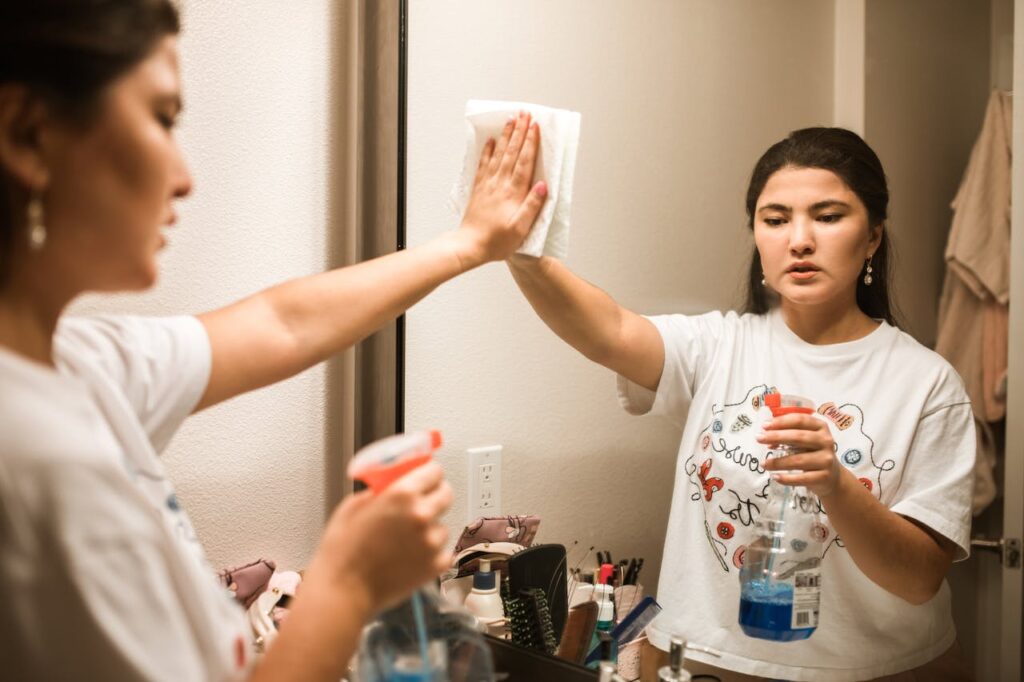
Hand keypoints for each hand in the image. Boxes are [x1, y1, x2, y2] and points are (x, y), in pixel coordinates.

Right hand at [307, 461, 452, 612]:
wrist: (343, 591)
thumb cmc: (342, 552)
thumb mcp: (353, 506)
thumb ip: (379, 491)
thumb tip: (391, 485)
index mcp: (402, 494)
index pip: (434, 471)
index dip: (428, 475)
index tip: (425, 479)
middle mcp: (422, 514)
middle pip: (446, 494)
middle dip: (434, 497)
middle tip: (419, 506)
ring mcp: (431, 541)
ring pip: (442, 526)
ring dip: (430, 529)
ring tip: (404, 541)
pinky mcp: (436, 565)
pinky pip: (442, 551)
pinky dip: (431, 553)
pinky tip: (410, 557)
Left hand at [452, 111, 547, 268]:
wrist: (470, 246)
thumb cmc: (497, 241)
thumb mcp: (521, 228)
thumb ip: (532, 205)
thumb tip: (543, 185)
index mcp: (513, 192)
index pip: (524, 161)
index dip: (530, 142)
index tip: (535, 125)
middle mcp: (500, 183)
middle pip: (512, 152)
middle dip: (519, 131)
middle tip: (524, 113)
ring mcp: (488, 184)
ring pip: (498, 154)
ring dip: (505, 136)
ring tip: (511, 119)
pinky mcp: (479, 188)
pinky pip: (484, 164)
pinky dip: (487, 150)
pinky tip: (490, 141)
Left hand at [758, 413, 843, 497]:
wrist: (832, 477)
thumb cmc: (813, 453)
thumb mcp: (805, 440)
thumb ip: (789, 434)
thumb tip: (765, 434)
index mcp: (820, 427)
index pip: (800, 420)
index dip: (781, 422)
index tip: (764, 426)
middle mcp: (826, 441)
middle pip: (799, 437)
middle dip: (776, 437)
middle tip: (759, 439)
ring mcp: (826, 460)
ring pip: (798, 460)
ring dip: (778, 462)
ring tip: (763, 463)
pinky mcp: (824, 476)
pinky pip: (802, 478)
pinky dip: (787, 478)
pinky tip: (775, 477)